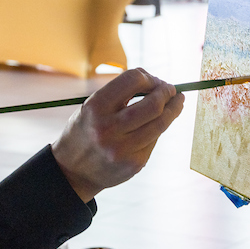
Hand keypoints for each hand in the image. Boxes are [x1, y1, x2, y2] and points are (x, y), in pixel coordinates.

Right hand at [52, 69, 183, 201]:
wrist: (72, 171)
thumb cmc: (87, 130)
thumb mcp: (93, 107)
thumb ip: (121, 95)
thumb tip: (158, 84)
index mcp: (95, 107)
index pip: (132, 80)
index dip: (149, 77)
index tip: (155, 80)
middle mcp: (107, 129)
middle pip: (153, 104)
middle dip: (167, 92)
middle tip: (172, 90)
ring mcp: (122, 149)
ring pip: (160, 124)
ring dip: (174, 108)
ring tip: (177, 101)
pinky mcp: (133, 164)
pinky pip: (154, 140)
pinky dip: (159, 128)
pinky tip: (158, 123)